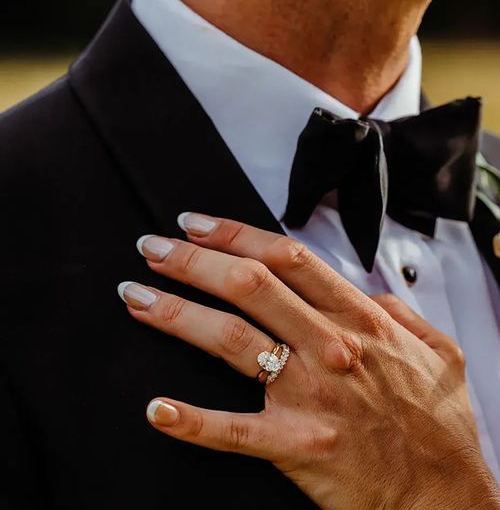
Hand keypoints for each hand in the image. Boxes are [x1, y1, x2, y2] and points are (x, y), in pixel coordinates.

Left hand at [119, 213, 499, 509]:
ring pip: (230, 339)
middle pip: (248, 286)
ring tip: (137, 295)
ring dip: (177, 313)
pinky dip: (191, 419)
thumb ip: (401, 312)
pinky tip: (157, 407)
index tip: (197, 224)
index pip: (286, 258)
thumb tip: (372, 291)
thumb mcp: (437, 351)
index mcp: (359, 319)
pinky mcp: (298, 444)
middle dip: (193, 261)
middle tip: (152, 248)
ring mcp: (310, 395)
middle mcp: (329, 347)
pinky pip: (233, 429)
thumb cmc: (439, 426)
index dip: (234, 234)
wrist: (448, 498)